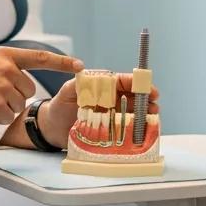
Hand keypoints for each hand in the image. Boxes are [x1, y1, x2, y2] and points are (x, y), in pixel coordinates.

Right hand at [0, 47, 82, 138]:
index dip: (61, 63)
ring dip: (5, 107)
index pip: (40, 57)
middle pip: (29, 89)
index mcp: (5, 55)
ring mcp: (2, 87)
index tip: (79, 66)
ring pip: (19, 104)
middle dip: (15, 95)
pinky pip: (8, 116)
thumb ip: (4, 65)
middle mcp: (7, 69)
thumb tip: (21, 75)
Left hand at [40, 72, 159, 148]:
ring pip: (132, 114)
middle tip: (154, 105)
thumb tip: (85, 73)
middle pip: (132, 98)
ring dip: (143, 115)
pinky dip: (135, 129)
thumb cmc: (59, 107)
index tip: (148, 88)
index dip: (137, 84)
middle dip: (145, 100)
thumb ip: (76, 84)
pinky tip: (142, 130)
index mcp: (102, 88)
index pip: (123, 82)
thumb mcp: (66, 92)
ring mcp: (110, 117)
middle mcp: (109, 101)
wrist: (51, 128)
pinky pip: (124, 129)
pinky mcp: (108, 132)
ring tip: (152, 117)